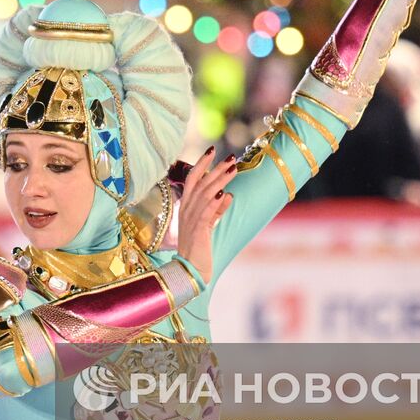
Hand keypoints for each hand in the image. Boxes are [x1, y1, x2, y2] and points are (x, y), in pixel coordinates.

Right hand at [176, 148, 236, 282]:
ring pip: (205, 193)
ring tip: (233, 168)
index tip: (212, 150)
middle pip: (200, 182)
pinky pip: (206, 212)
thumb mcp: (208, 224)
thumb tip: (228, 194)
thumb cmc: (198, 248)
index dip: (201, 163)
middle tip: (231, 157)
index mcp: (185, 206)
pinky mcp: (198, 230)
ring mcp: (191, 219)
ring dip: (220, 180)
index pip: (192, 178)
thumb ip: (216, 209)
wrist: (189, 269)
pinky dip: (215, 202)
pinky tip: (224, 194)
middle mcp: (186, 209)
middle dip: (215, 168)